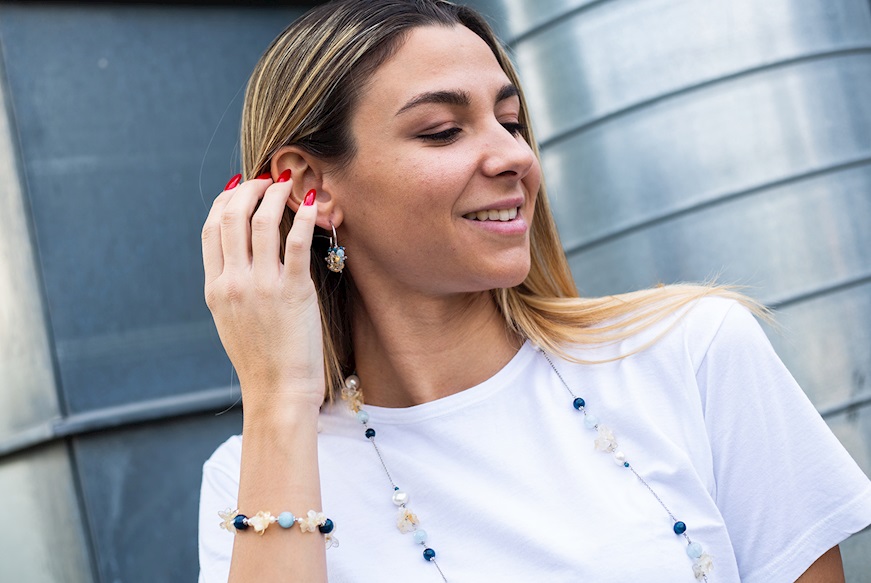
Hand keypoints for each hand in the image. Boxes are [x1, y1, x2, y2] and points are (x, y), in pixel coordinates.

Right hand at [202, 171, 324, 410]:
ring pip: (261, 221)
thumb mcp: (231, 320)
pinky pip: (295, 241)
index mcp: (215, 288)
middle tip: (267, 178)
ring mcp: (261, 286)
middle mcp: (233, 282)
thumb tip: (241, 256)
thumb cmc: (260, 359)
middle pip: (232, 216)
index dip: (225, 200)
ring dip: (275, 193)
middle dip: (249, 188)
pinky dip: (304, 215)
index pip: (211, 228)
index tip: (240, 187)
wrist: (278, 392)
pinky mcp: (293, 291)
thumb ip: (231, 287)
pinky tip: (312, 202)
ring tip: (289, 183)